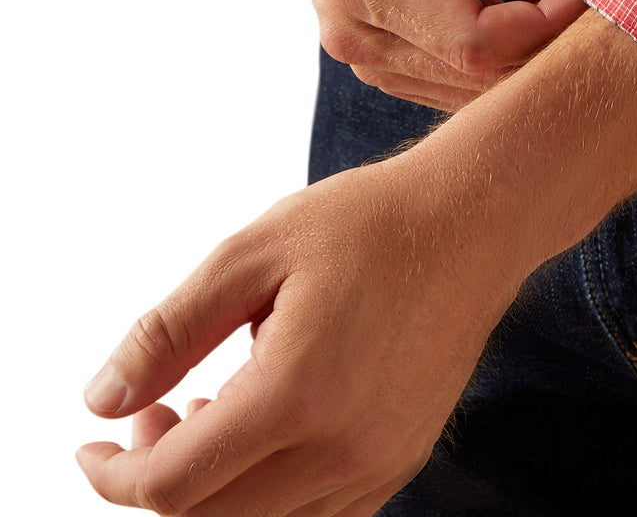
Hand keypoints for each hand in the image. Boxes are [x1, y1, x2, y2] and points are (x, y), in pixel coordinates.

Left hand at [76, 12, 636, 515]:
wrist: (476, 219)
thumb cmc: (367, 222)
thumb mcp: (253, 251)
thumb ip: (168, 331)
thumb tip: (101, 400)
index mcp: (296, 394)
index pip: (171, 487)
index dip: (112, 475)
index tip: (91, 443)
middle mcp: (342, 448)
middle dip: (157, 479)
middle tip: (152, 412)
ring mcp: (380, 461)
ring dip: (214, 488)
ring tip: (211, 406)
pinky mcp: (403, 456)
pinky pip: (316, 511)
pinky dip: (269, 489)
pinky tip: (269, 421)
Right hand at [212, 0, 619, 107]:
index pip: (474, 43)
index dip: (544, 24)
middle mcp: (356, 34)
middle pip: (477, 74)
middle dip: (542, 34)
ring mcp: (366, 55)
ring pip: (475, 84)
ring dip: (524, 37)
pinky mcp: (385, 59)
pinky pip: (461, 76)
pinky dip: (502, 40)